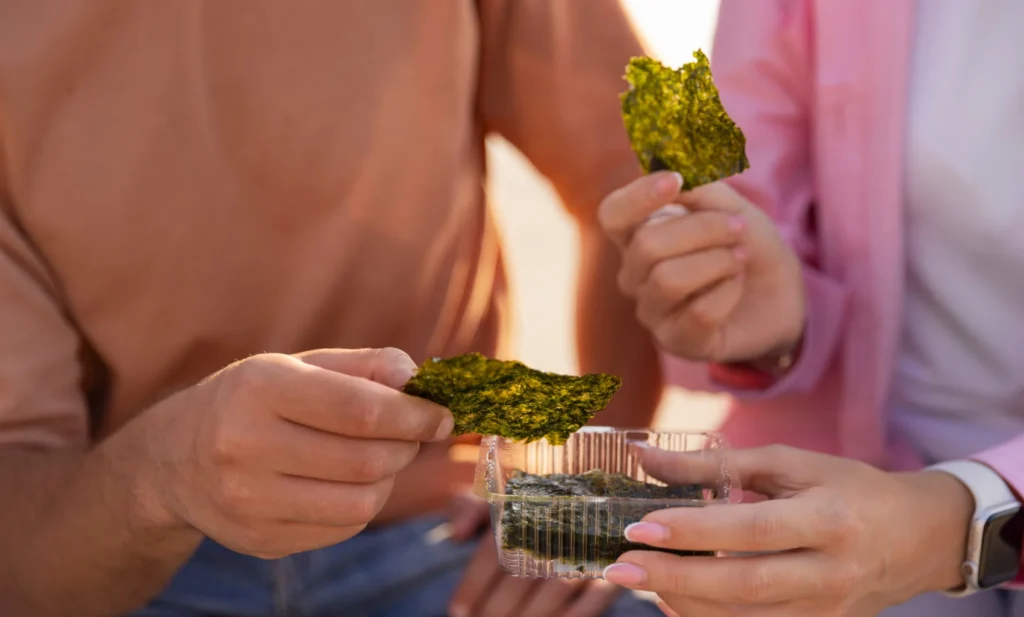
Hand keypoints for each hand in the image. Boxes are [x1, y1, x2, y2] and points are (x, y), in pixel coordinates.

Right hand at [142, 348, 453, 558]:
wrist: (174, 459)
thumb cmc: (253, 400)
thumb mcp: (299, 365)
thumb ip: (364, 365)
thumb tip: (416, 377)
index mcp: (259, 389)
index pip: (361, 410)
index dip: (415, 416)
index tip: (442, 417)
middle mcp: (245, 447)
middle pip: (365, 460)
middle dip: (407, 447)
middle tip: (412, 435)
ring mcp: (248, 502)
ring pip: (360, 504)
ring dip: (389, 480)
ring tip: (379, 457)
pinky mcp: (258, 541)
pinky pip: (342, 530)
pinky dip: (361, 506)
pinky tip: (347, 483)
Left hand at [447, 497, 621, 616]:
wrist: (582, 484)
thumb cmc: (523, 501)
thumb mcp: (490, 495)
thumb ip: (468, 508)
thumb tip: (457, 535)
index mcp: (524, 505)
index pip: (496, 550)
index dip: (474, 584)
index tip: (457, 610)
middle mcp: (558, 524)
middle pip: (524, 575)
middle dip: (499, 609)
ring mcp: (588, 546)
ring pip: (556, 590)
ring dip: (533, 616)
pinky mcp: (612, 565)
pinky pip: (594, 599)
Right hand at [598, 172, 804, 362]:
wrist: (780, 296)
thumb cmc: (745, 246)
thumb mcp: (732, 208)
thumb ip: (701, 188)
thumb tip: (671, 168)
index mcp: (638, 235)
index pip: (613, 214)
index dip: (637, 196)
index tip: (675, 180)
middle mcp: (634, 275)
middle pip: (647, 245)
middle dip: (703, 229)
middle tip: (739, 229)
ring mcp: (651, 312)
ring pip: (667, 280)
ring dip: (717, 262)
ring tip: (740, 260)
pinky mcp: (677, 342)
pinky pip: (696, 313)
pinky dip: (728, 292)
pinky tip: (736, 288)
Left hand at [603, 445, 973, 615]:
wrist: (919, 537)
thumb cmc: (848, 488)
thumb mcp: (789, 464)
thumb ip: (714, 464)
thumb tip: (642, 457)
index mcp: (829, 519)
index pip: (752, 530)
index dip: (694, 531)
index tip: (640, 527)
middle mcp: (831, 571)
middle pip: (744, 585)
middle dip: (675, 579)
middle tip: (621, 567)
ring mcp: (827, 610)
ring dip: (685, 602)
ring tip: (640, 580)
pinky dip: (711, 616)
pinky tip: (676, 598)